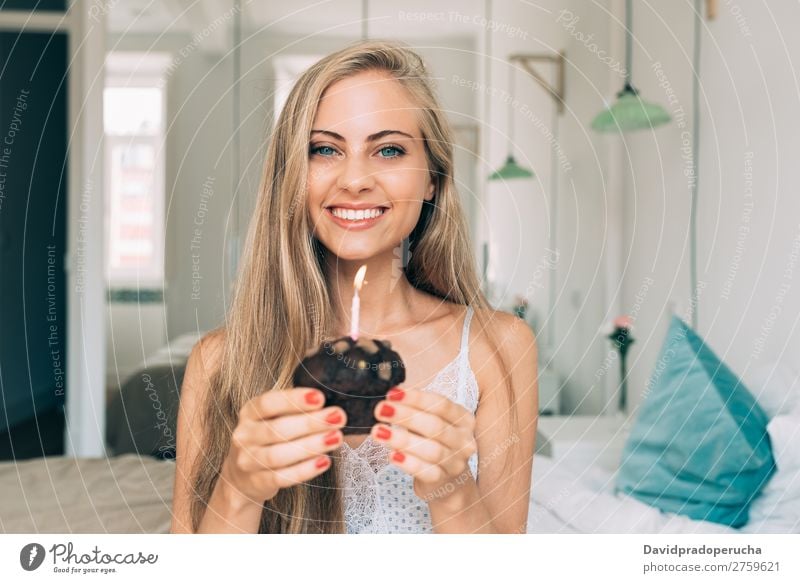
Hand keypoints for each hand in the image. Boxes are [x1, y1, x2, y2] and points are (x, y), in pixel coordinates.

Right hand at [219, 387, 346, 505]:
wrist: (242, 477)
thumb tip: (330, 408)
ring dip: (311, 445)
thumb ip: (294, 411)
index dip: (293, 399)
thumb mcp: (273, 419)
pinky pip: (282, 477)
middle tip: (339, 417)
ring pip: (279, 455)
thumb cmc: (268, 439)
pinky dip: (305, 470)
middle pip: (277, 429)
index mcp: (249, 413)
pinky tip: (324, 461)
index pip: (268, 403)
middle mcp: (245, 435)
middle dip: (311, 422)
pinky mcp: (257, 482)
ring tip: (336, 438)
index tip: (320, 397)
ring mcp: (248, 460)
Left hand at [370, 387, 476, 503]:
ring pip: (431, 450)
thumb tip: (392, 395)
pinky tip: (392, 456)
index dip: (416, 398)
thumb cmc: (433, 442)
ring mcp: (456, 462)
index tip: (392, 394)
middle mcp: (464, 440)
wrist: (446, 480)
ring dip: (402, 439)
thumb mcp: (430, 422)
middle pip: (435, 426)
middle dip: (405, 416)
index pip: (441, 405)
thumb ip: (415, 410)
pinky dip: (409, 463)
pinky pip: (427, 472)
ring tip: (378, 432)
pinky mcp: (444, 480)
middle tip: (380, 410)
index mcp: (463, 419)